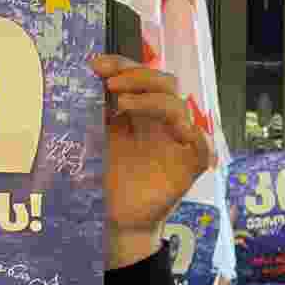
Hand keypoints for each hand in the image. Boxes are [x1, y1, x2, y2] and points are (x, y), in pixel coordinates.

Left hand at [91, 54, 214, 267]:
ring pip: (180, 108)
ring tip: (123, 105)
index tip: (95, 66)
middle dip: (138, 77)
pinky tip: (178, 131)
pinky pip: (202, 146)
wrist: (118, 219)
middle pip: (166, 83)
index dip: (122, 65)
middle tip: (111, 85)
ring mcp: (178, 143)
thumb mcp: (98, 138)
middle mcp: (163, 123)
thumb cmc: (109, 179)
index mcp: (142, 112)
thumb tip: (82, 75)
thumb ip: (95, 109)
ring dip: (152, 99)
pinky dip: (194, 135)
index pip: (141, 77)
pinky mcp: (190, 167)